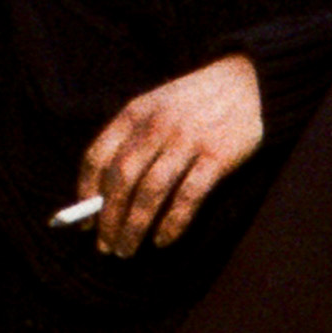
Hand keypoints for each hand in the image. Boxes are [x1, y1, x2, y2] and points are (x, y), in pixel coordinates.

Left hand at [77, 56, 265, 256]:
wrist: (248, 82)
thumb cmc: (195, 102)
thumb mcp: (154, 107)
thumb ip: (130, 141)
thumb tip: (104, 196)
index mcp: (134, 113)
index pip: (97, 156)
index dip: (86, 193)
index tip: (83, 223)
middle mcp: (156, 126)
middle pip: (121, 179)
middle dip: (109, 219)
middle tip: (106, 247)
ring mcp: (187, 140)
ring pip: (150, 192)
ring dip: (134, 227)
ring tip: (127, 250)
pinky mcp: (217, 156)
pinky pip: (188, 196)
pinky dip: (172, 223)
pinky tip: (162, 241)